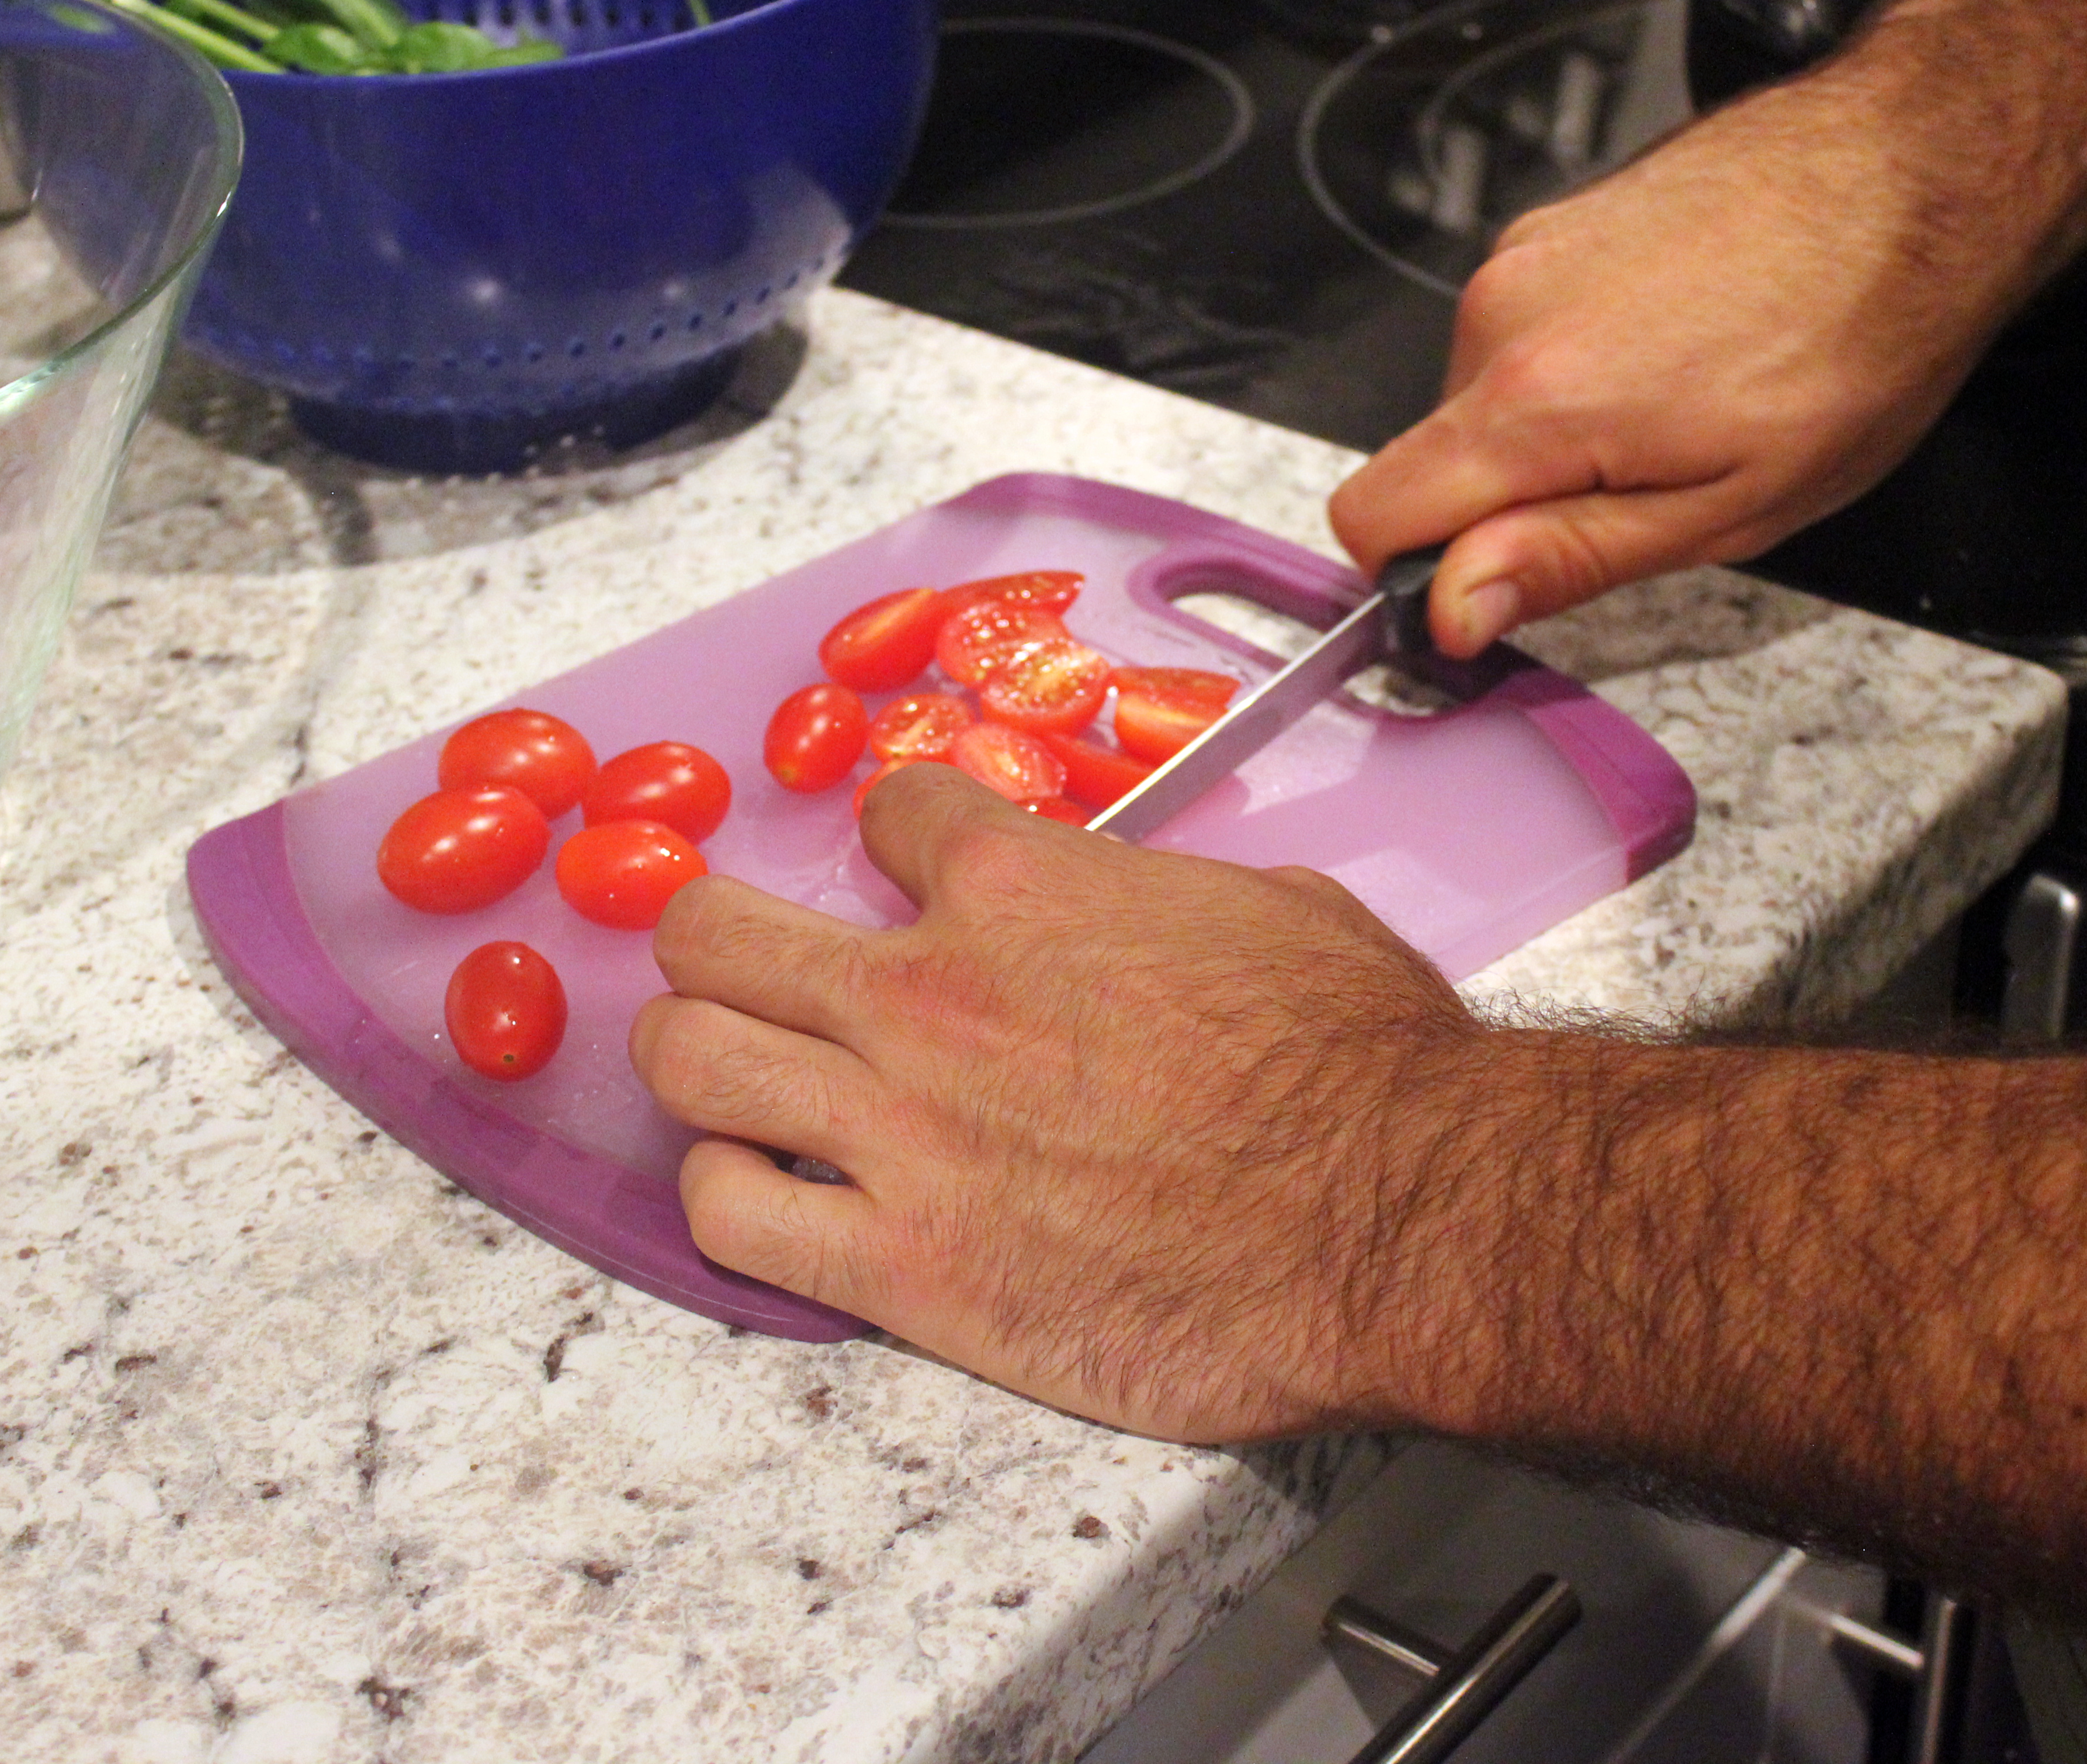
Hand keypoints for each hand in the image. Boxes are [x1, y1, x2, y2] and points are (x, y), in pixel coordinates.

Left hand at [630, 764, 1499, 1441]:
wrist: (1401, 1216)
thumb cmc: (1364, 1065)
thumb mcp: (1275, 910)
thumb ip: (1162, 896)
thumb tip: (1145, 904)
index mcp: (1019, 887)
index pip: (889, 816)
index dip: (901, 844)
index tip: (915, 877)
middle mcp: (929, 996)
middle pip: (715, 930)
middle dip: (717, 936)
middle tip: (745, 964)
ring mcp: (900, 1132)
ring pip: (685, 1056)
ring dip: (691, 1053)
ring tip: (722, 1069)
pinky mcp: (904, 1269)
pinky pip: (728, 1216)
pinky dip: (722, 1192)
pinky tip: (758, 1185)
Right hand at [1327, 69, 2047, 655]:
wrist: (1919, 173)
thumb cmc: (1858, 339)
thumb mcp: (1729, 507)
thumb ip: (1567, 559)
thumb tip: (1450, 609)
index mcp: (1533, 400)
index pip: (1370, 517)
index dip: (1420, 575)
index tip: (1501, 582)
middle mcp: (1504, 312)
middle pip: (1433, 456)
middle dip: (1513, 496)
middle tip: (1650, 486)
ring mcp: (1526, 254)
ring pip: (1482, 392)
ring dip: (1555, 425)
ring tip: (1681, 404)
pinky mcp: (1555, 221)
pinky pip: (1522, 328)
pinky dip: (1579, 357)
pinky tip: (1680, 345)